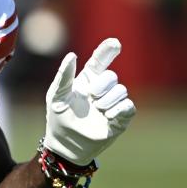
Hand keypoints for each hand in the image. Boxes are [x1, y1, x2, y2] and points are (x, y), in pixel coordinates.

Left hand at [42, 38, 135, 165]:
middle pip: (112, 76)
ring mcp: (111, 104)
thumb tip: (72, 55)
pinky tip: (107, 114)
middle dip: (103, 84)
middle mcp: (101, 90)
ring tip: (97, 108)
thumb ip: (64, 76)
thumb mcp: (57, 95)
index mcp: (86, 81)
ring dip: (109, 98)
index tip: (114, 42)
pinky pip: (129, 107)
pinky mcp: (119, 118)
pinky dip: (120, 108)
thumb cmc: (58, 118)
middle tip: (91, 95)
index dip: (107, 50)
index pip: (99, 61)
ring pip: (122, 90)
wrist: (65, 144)